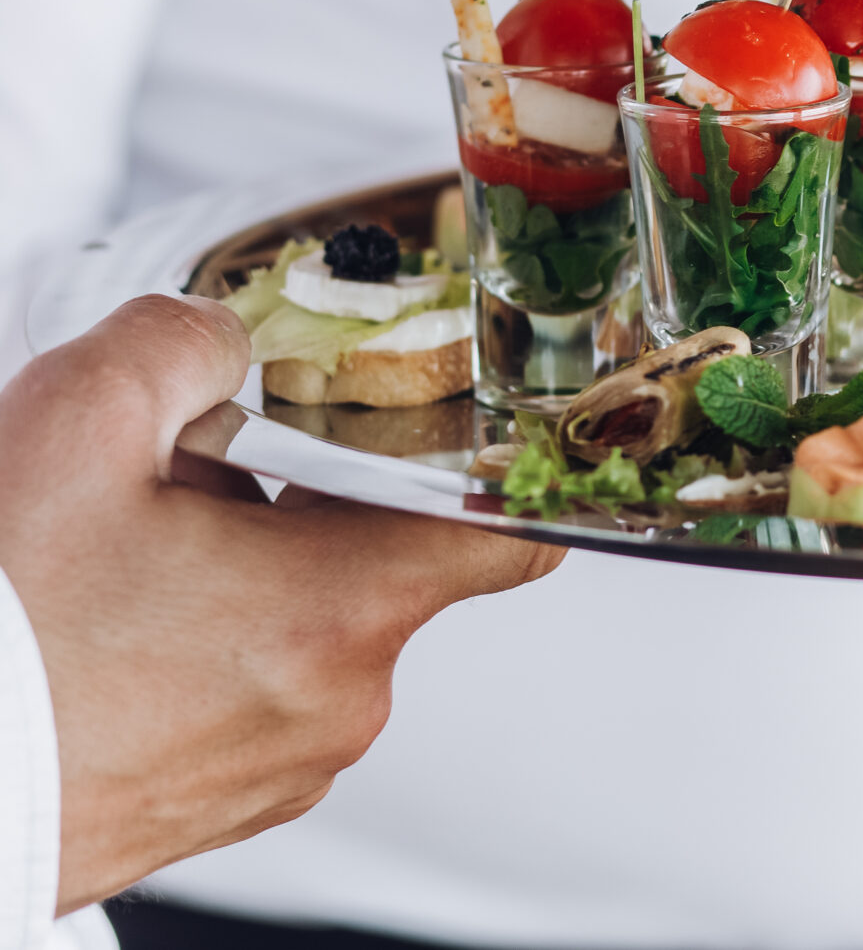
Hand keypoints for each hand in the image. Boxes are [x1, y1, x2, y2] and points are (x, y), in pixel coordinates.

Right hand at [0, 295, 562, 912]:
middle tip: (191, 473)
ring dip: (238, 571)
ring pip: (304, 624)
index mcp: (335, 609)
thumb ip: (179, 344)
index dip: (505, 467)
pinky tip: (108, 621)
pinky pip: (248, 692)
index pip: (509, 533)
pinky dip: (201, 643)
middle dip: (296, 498)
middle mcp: (332, 702)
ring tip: (123, 554)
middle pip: (376, 559)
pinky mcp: (216, 803)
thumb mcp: (72, 427)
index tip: (476, 431)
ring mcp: (276, 765)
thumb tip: (222, 339)